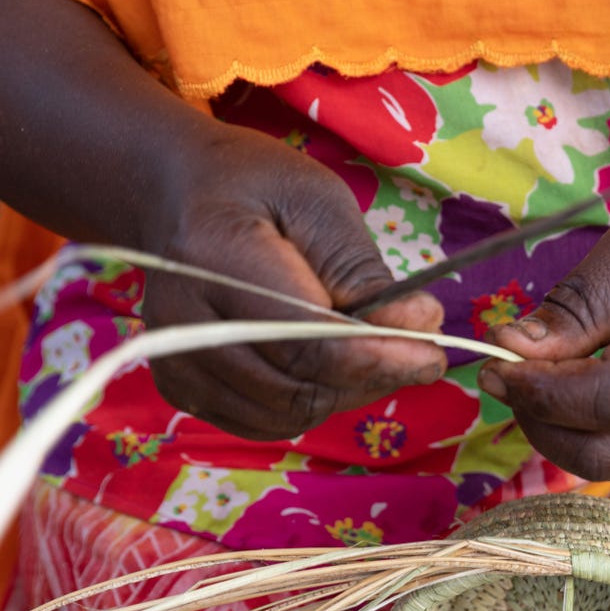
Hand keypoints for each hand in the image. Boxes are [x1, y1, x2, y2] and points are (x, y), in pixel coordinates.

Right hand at [139, 121, 445, 438]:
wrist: (178, 198)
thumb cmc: (254, 188)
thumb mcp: (318, 202)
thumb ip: (363, 270)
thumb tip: (419, 326)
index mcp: (214, 259)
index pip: (306, 342)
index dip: (376, 358)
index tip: (433, 356)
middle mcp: (183, 322)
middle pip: (298, 387)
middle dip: (368, 377)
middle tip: (413, 350)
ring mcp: (175, 361)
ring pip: (286, 414)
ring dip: (342, 392)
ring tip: (367, 349)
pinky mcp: (180, 387)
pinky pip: (264, 422)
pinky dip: (309, 402)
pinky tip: (325, 365)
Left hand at [478, 208, 609, 480]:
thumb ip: (577, 304)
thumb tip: (511, 348)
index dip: (542, 393)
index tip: (496, 365)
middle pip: (601, 453)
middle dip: (536, 420)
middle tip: (505, 376)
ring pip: (600, 466)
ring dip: (551, 430)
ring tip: (540, 378)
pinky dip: (578, 436)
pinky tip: (576, 393)